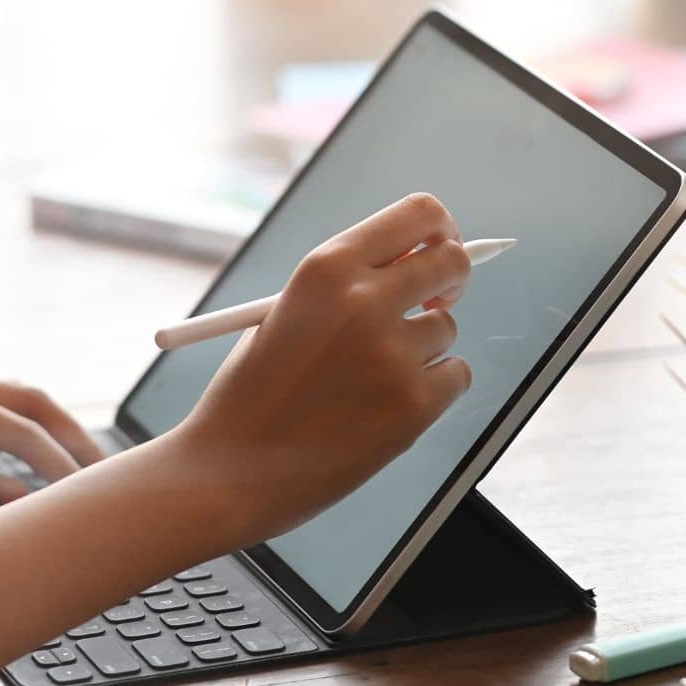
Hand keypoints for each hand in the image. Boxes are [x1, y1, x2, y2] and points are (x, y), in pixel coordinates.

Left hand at [0, 376, 103, 528]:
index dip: (56, 460)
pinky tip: (33, 467)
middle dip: (70, 435)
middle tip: (107, 477)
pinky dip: (18, 438)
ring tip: (83, 473)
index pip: (12, 424)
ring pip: (8, 403)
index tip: (88, 496)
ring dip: (48, 433)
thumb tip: (19, 499)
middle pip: (24, 397)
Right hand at [169, 193, 474, 545]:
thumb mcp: (288, 312)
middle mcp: (363, 300)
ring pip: (449, 330)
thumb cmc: (254, 392)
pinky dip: (432, 391)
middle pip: (452, 261)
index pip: (421, 214)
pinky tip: (382, 408)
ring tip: (368, 380)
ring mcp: (392, 353)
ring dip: (424, 349)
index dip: (441, 231)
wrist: (229, 471)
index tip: (437, 252)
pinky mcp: (412, 405)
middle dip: (451, 282)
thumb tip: (422, 261)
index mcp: (326, 266)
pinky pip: (456, 377)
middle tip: (434, 304)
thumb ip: (351, 284)